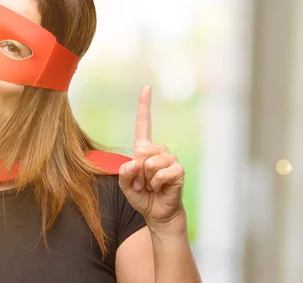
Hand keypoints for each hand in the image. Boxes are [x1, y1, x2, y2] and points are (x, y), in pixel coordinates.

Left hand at [118, 85, 185, 227]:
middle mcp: (159, 151)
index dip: (144, 107)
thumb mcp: (125, 185)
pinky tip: (160, 189)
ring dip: (146, 179)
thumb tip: (135, 162)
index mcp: (145, 150)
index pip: (144, 125)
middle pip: (142, 151)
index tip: (146, 88)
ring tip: (151, 186)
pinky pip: (162, 173)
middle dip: (137, 171)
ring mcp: (170, 160)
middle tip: (142, 183)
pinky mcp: (178, 171)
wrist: (157, 214)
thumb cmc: (143, 196)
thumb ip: (124, 172)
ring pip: (151, 163)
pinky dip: (156, 183)